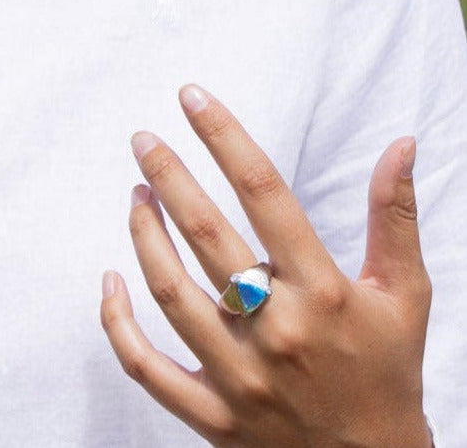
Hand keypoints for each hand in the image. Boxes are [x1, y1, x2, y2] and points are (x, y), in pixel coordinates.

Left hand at [100, 85, 431, 447]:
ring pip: (169, 291)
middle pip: (205, 234)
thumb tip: (400, 144)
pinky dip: (117, 323)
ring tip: (134, 195)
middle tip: (141, 140)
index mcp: (324, 292)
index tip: (190, 97)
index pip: (265, 194)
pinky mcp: (209, 415)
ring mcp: (238, 375)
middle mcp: (276, 329)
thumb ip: (395, 217)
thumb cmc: (386, 372)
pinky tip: (109, 280)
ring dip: (142, 236)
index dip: (225, 137)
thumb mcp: (405, 295)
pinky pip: (144, 366)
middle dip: (168, 176)